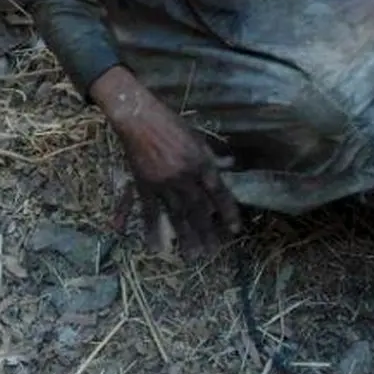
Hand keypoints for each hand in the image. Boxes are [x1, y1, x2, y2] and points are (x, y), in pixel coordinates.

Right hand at [91, 67, 240, 255]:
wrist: (139, 118)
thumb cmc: (170, 123)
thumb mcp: (196, 136)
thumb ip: (210, 155)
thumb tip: (228, 164)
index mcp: (200, 161)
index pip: (218, 191)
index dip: (227, 211)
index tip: (234, 229)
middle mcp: (184, 175)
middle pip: (198, 208)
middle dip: (207, 231)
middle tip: (213, 251)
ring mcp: (163, 182)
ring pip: (177, 214)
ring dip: (186, 236)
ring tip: (193, 256)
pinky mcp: (144, 185)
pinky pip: (149, 211)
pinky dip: (152, 229)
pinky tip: (156, 247)